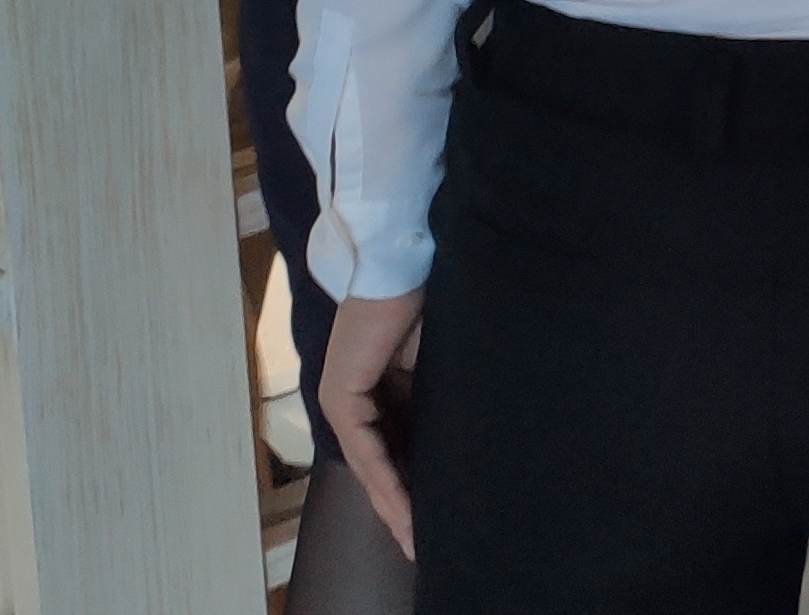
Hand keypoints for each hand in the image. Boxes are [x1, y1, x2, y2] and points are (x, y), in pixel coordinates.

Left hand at [321, 287, 426, 557]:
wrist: (406, 262)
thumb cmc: (430, 303)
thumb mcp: (439, 364)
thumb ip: (440, 397)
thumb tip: (467, 433)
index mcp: (378, 388)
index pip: (395, 447)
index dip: (415, 485)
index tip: (437, 518)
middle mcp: (353, 397)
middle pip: (378, 464)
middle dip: (401, 509)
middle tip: (420, 546)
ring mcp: (342, 396)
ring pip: (368, 465)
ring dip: (392, 504)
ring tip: (414, 539)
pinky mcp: (340, 394)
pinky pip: (364, 449)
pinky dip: (385, 480)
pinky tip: (405, 506)